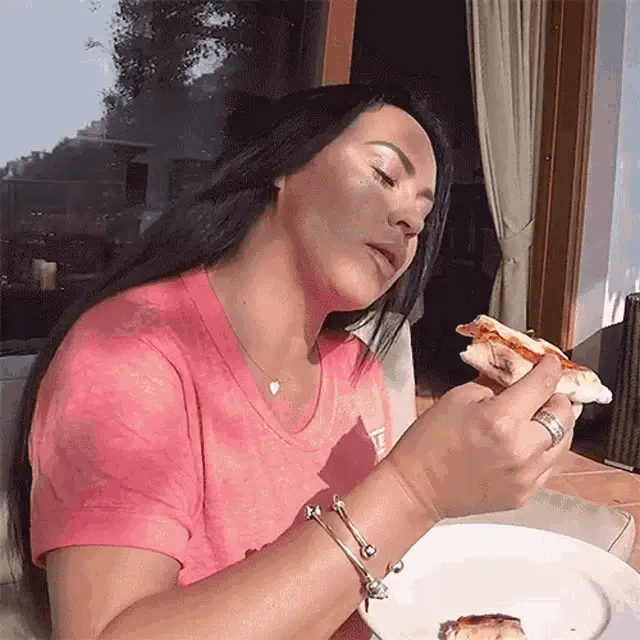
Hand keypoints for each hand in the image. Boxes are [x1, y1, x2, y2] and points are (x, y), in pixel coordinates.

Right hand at [386, 355, 575, 518]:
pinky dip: (543, 450)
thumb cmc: (429, 442)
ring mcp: (526, 476)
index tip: (550, 363)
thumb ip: (493, 385)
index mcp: (501, 419)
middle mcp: (521, 449)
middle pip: (564, 415)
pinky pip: (549, 466)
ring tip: (538, 418)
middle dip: (557, 398)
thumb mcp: (457, 398)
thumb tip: (516, 378)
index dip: (551, 368)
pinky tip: (525, 444)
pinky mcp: (524, 494)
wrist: (417, 486)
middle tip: (546, 393)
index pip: (543, 384)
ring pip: (563, 443)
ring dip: (555, 426)